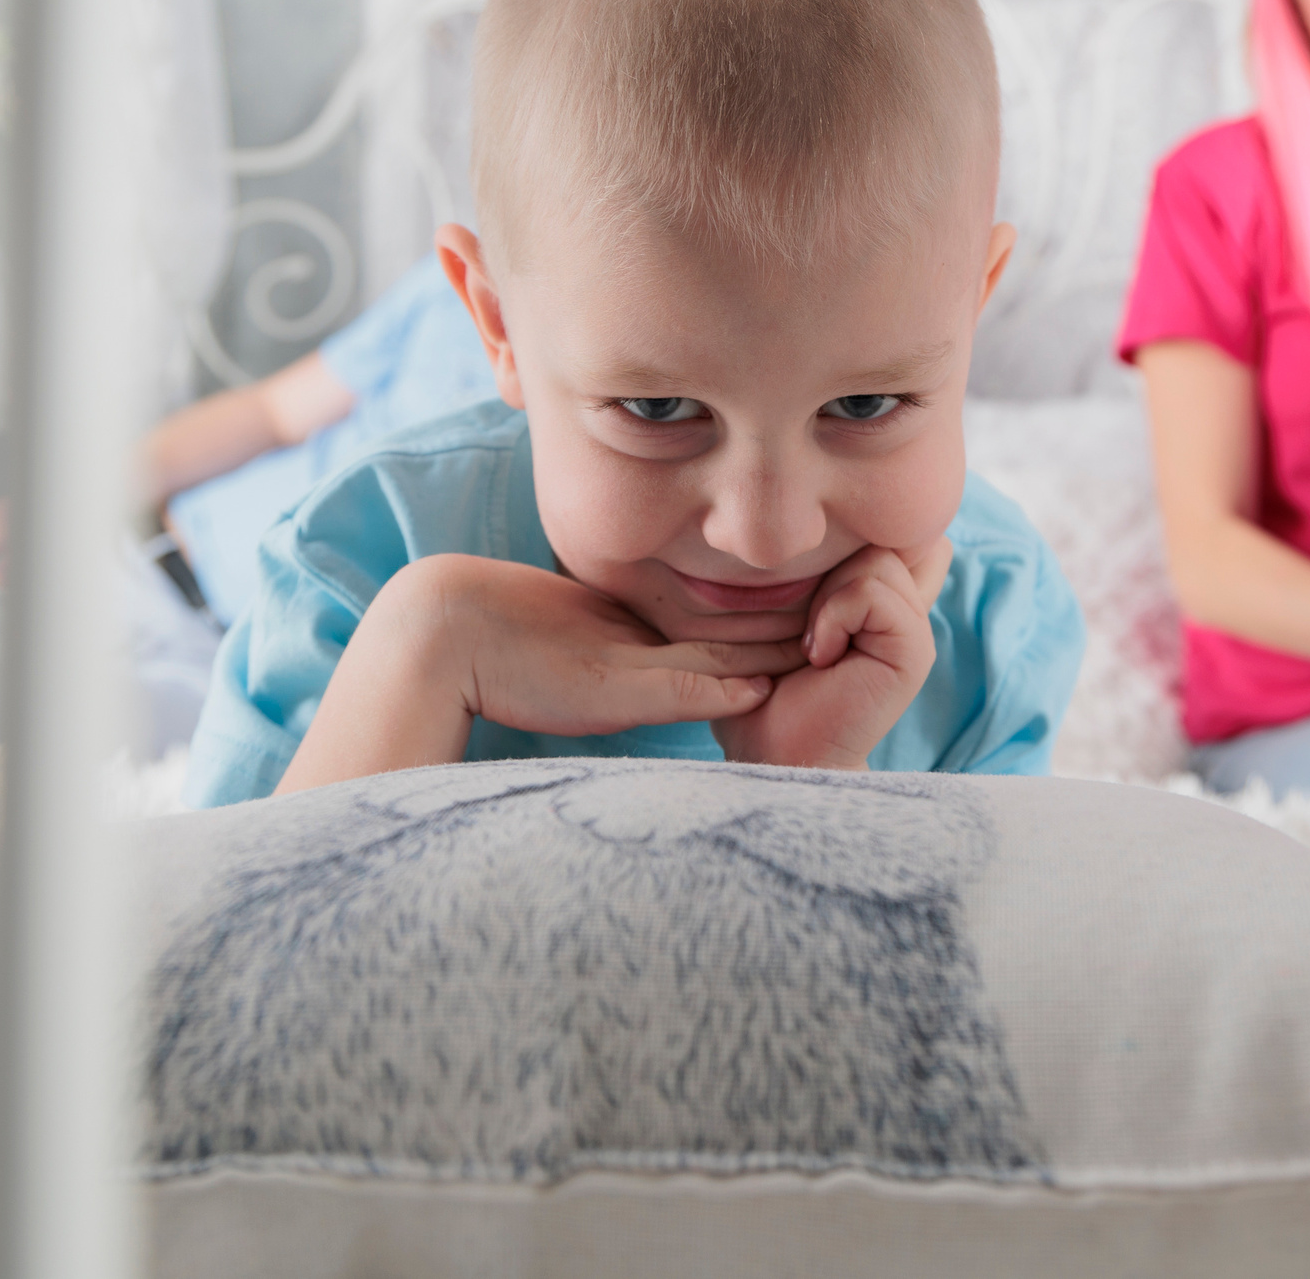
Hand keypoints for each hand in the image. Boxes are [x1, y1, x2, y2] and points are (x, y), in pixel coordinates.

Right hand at [280, 555, 803, 791]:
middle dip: (800, 635)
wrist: (445, 632)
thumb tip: (681, 678)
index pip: (725, 636)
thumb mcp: (583, 664)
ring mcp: (630, 661)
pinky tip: (760, 687)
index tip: (832, 627)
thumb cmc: (503, 653)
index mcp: (645, 639)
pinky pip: (674, 684)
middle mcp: (648, 644)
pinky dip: (717, 685)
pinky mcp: (609, 683)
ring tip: (838, 646)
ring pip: (719, 654)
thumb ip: (630, 672)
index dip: (778, 631)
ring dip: (776, 654)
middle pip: (738, 639)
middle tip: (863, 622)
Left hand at [711, 538, 951, 769]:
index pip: (887, 529)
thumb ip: (806, 567)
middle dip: (826, 572)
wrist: (771, 751)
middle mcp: (905, 608)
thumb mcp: (777, 611)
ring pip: (875, 559)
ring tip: (814, 645)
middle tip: (806, 629)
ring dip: (827, 599)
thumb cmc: (760, 686)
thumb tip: (800, 511)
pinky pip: (873, 592)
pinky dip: (834, 617)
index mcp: (881, 597)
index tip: (807, 596)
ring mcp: (914, 628)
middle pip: (875, 536)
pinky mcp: (915, 649)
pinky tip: (821, 657)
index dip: (848, 539)